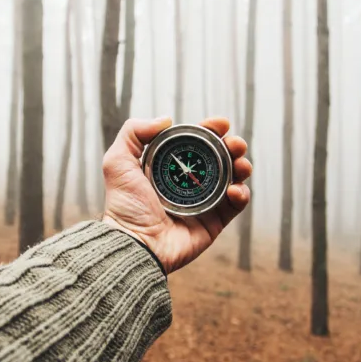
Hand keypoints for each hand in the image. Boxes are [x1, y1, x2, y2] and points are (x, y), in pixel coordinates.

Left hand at [101, 116, 251, 273]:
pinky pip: (237, 205)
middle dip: (233, 146)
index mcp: (170, 166)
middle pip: (220, 157)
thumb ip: (134, 132)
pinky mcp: (214, 222)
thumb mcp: (118, 161)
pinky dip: (242, 194)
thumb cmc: (124, 206)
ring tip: (240, 165)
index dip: (211, 130)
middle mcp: (189, 182)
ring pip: (234, 178)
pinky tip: (235, 190)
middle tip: (234, 144)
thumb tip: (167, 118)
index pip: (197, 142)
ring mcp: (204, 202)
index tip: (221, 123)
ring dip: (242, 166)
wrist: (134, 243)